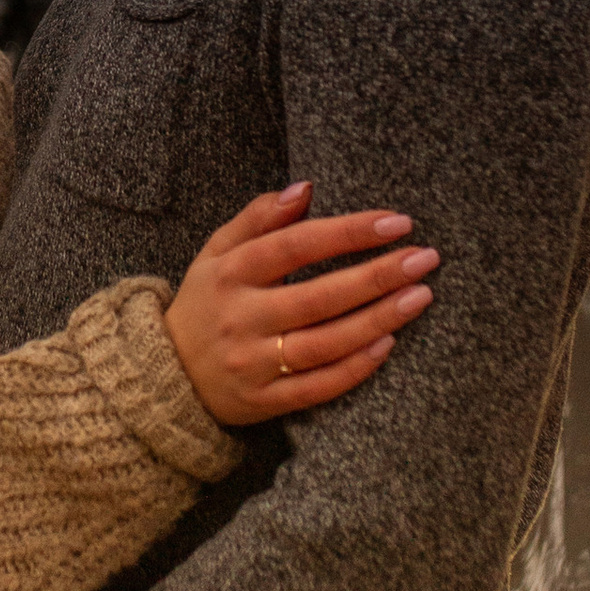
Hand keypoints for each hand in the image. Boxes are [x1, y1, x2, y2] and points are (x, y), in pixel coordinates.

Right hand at [163, 187, 437, 426]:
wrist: (164, 377)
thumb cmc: (204, 304)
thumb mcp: (215, 253)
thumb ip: (258, 218)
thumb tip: (305, 189)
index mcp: (229, 274)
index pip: (295, 246)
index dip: (348, 232)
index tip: (396, 222)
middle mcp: (241, 318)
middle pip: (318, 296)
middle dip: (377, 275)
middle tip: (425, 258)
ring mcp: (253, 364)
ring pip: (325, 343)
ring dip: (378, 319)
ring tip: (420, 296)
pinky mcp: (264, 401)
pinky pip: (318, 387)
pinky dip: (355, 367)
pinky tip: (388, 343)